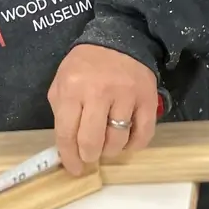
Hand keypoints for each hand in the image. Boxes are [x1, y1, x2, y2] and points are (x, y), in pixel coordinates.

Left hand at [48, 44, 157, 174]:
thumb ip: (61, 112)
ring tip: (107, 145)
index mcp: (72, 89)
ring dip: (111, 151)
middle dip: (89, 156)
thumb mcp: (62, 81)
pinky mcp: (147, 99)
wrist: (118, 39)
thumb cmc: (85, 65)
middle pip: (93, 141)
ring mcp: (126, 96)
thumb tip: (66, 148)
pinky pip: (143, 134)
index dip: (69, 157)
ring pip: (118, 140)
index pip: (67, 134)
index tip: (74, 169)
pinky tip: (126, 142)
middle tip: (90, 156)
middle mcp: (98, 93)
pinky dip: (134, 145)